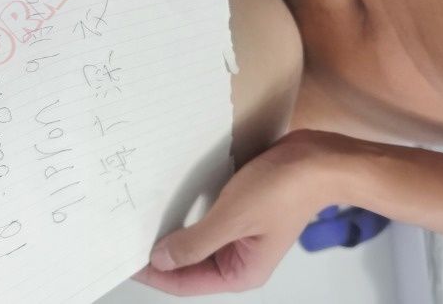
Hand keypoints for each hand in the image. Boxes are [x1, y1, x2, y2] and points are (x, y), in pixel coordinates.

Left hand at [134, 130, 350, 295]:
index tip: (125, 257)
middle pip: (189, 264)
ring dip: (172, 231)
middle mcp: (239, 257)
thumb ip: (195, 243)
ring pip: (196, 239)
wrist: (317, 159)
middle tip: (128, 234)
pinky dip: (188, 213)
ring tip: (143, 218)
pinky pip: (207, 218)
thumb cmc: (283, 190)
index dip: (154, 272)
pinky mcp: (241, 210)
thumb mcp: (232, 219)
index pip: (185, 282)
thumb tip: (160, 260)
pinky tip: (169, 199)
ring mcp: (240, 232)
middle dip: (160, 253)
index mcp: (240, 271)